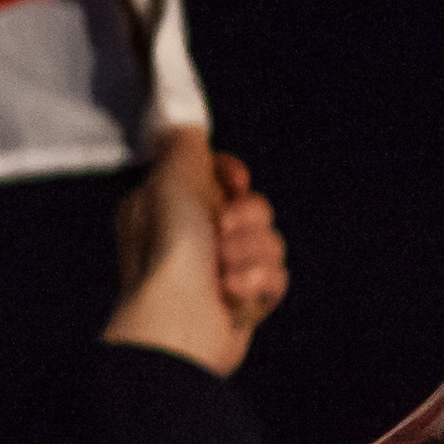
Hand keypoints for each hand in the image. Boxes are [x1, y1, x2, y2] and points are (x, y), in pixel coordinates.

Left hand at [104, 126, 289, 378]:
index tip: (232, 182)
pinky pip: (274, 278)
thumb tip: (182, 120)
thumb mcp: (172, 178)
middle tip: (221, 233)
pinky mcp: (242, 300)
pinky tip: (232, 297)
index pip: (221, 176)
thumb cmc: (169, 252)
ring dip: (250, 256)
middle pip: (254, 207)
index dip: (233, 178)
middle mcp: (193, 237)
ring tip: (223, 273)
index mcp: (169, 205)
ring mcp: (218, 269)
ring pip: (269, 243)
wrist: (181, 322)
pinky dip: (256, 286)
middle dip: (247, 220)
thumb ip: (184, 143)